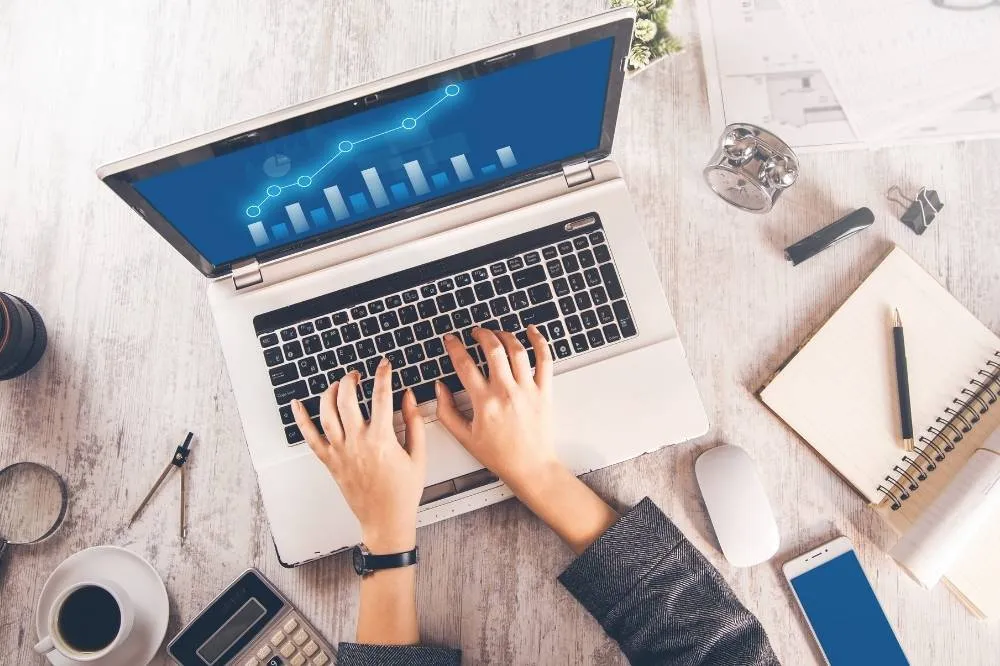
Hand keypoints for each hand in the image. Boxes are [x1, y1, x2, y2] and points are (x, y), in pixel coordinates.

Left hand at [292, 358, 425, 552]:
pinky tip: (297, 405)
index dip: (383, 376)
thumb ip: (414, 423)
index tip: (384, 365)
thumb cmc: (404, 492)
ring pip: (327, 413)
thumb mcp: (418, 455)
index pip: (381, 396)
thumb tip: (408, 397)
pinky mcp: (330, 462)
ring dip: (330, 393)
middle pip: (348, 399)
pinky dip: (301, 419)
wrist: (386, 520)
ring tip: (337, 385)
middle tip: (357, 375)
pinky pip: (310, 437)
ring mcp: (341, 452)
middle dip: (351, 380)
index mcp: (382, 439)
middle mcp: (358, 442)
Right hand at [435, 325, 558, 494]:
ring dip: (504, 335)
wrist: (531, 467)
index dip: (455, 347)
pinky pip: (544, 360)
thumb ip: (446, 411)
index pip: (465, 365)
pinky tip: (532, 331)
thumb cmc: (500, 455)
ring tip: (497, 333)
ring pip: (516, 350)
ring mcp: (527, 390)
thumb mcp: (464, 437)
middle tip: (476, 333)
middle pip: (492, 349)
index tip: (451, 340)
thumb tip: (439, 388)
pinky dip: (539, 342)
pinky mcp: (544, 391)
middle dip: (481, 335)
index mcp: (484, 403)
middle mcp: (506, 392)